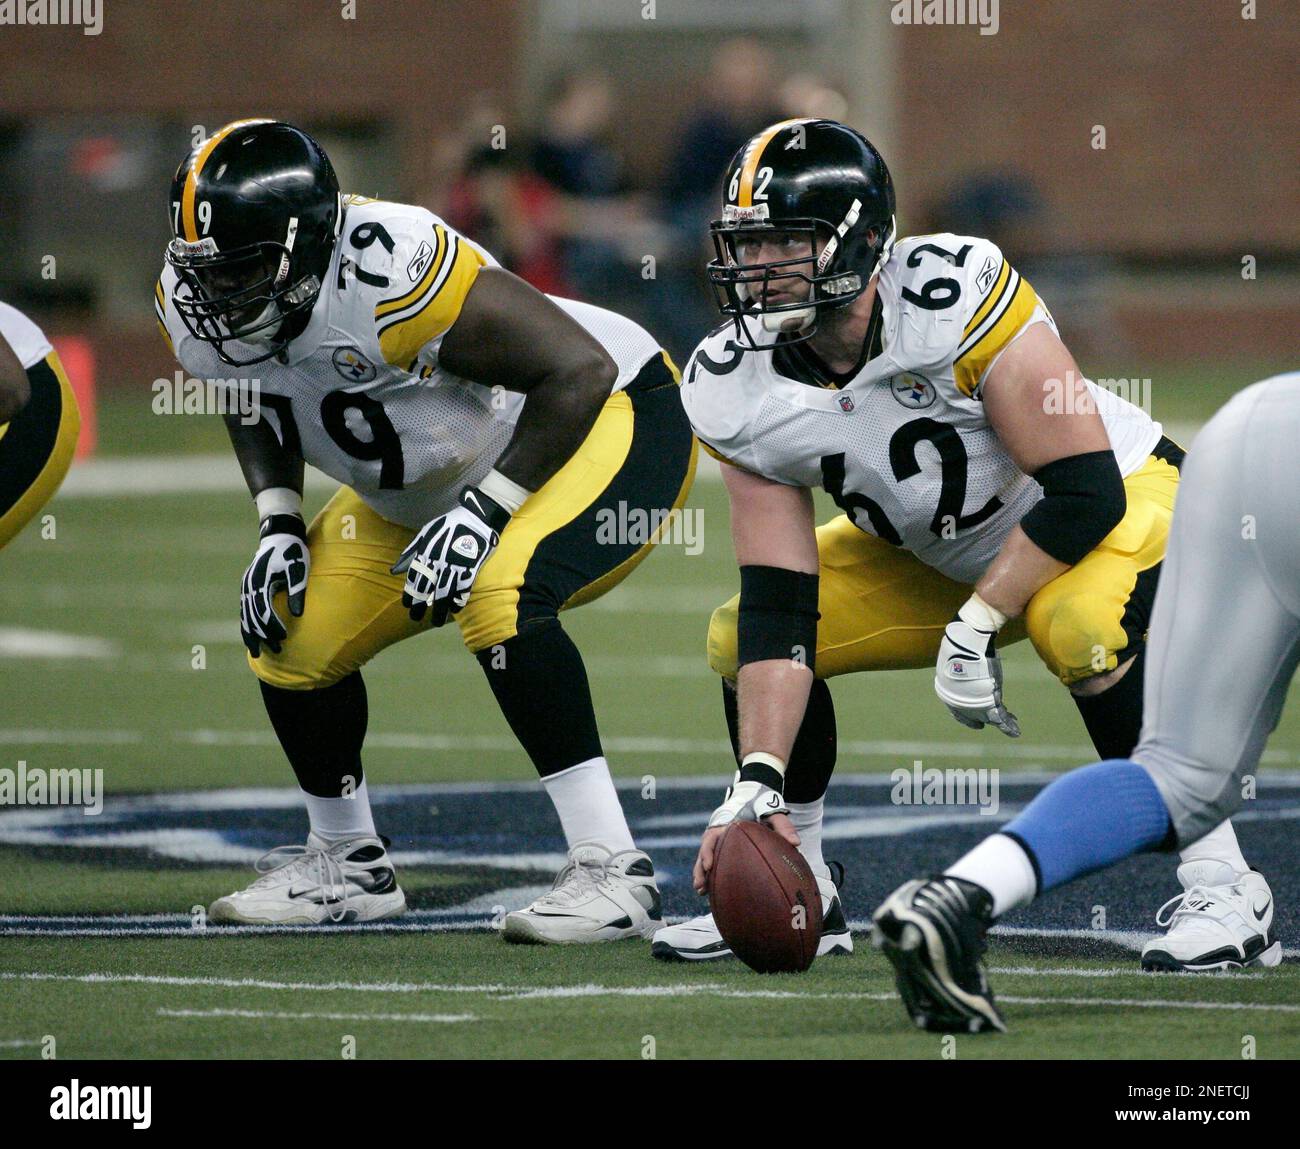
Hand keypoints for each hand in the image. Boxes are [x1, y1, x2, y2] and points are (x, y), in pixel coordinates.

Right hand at [240, 514, 308, 657]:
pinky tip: (252, 638)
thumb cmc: (293, 551)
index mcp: (260, 581)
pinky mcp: (248, 588)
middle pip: (253, 617)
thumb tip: (298, 614)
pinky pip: (245, 611)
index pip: (264, 611)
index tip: (284, 638)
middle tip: (277, 650)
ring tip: (258, 653)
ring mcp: (246, 587)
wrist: (279, 535)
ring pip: (245, 616)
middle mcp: (249, 585)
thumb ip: (298, 590)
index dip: (273, 626)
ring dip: (252, 635)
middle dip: (264, 635)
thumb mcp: (299, 568)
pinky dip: (247, 626)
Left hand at [391, 486, 509, 626]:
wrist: (477, 518)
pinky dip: (459, 601)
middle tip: (416, 618)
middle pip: (426, 590)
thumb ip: (411, 552)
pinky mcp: (471, 569)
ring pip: (444, 594)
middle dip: (420, 607)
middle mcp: (438, 562)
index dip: (410, 593)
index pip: (414, 579)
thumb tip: (395, 570)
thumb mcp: (425, 534)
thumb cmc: (449, 525)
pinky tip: (454, 609)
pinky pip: (463, 590)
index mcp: (426, 553)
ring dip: (440, 611)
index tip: (407, 605)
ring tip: (437, 622)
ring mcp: (455, 566)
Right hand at [692, 780, 799, 893]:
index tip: (709, 866)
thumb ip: (783, 826)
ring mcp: (719, 837)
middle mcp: (719, 830)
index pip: (711, 838)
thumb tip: (795, 843)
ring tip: (701, 892)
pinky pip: (715, 858)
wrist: (755, 793)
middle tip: (700, 887)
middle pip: (704, 851)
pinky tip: (713, 889)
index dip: (707, 852)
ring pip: (705, 856)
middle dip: (700, 870)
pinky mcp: (723, 843)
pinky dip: (712, 872)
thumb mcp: (773, 811)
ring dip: (702, 874)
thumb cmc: (762, 803)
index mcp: (726, 821)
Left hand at [934, 616, 1019, 736]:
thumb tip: (963, 644)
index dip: (965, 716)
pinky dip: (1008, 726)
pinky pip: (1000, 718)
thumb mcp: (956, 656)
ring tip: (1012, 726)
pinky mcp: (988, 703)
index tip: (974, 720)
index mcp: (947, 691)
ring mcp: (972, 704)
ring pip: (990, 716)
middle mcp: (958, 702)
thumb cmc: (960, 645)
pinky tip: (1015, 732)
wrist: (966, 644)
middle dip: (983, 718)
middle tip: (986, 724)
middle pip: (973, 714)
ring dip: (1002, 721)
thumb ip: (960, 659)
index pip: (956, 709)